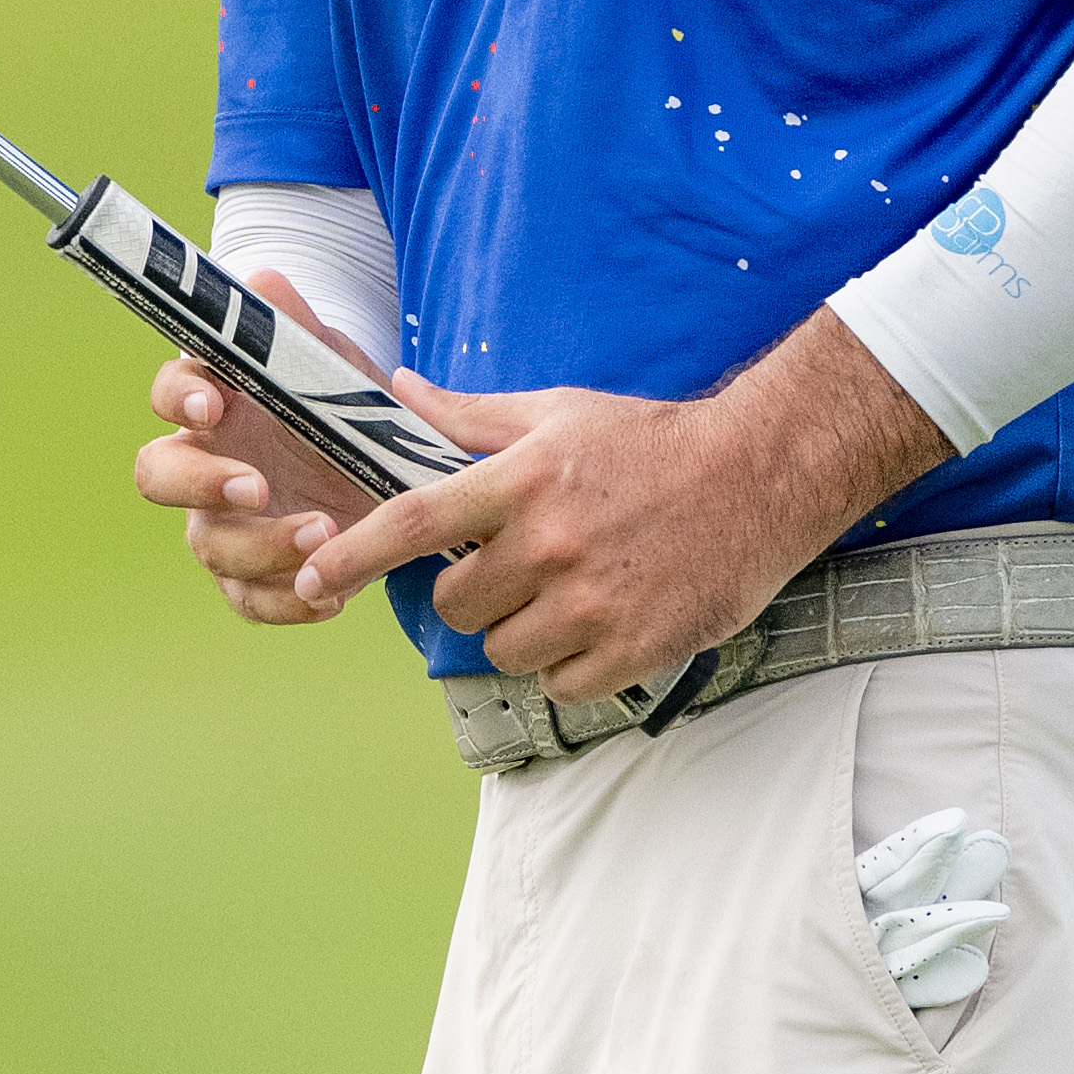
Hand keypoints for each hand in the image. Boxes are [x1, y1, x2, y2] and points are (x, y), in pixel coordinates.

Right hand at [128, 269, 387, 627]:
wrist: (394, 471)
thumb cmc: (348, 406)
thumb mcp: (335, 362)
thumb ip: (295, 325)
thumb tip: (263, 283)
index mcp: (218, 403)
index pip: (168, 393)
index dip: (178, 397)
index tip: (214, 402)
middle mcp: (207, 464)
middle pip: (158, 476)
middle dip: (200, 484)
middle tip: (257, 485)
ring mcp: (226, 523)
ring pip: (208, 545)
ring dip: (261, 546)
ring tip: (324, 535)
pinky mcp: (258, 576)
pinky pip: (248, 601)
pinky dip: (286, 604)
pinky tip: (330, 595)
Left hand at [288, 314, 954, 702]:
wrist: (761, 475)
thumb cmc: (650, 442)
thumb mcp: (557, 414)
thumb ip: (470, 419)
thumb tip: (397, 392)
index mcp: (524, 481)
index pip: (415, 522)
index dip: (353, 553)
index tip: (311, 578)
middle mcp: (552, 544)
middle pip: (456, 604)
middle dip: (472, 592)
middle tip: (516, 566)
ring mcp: (593, 602)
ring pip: (505, 649)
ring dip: (522, 631)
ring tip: (568, 591)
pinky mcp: (633, 648)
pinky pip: (560, 682)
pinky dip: (569, 664)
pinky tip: (601, 622)